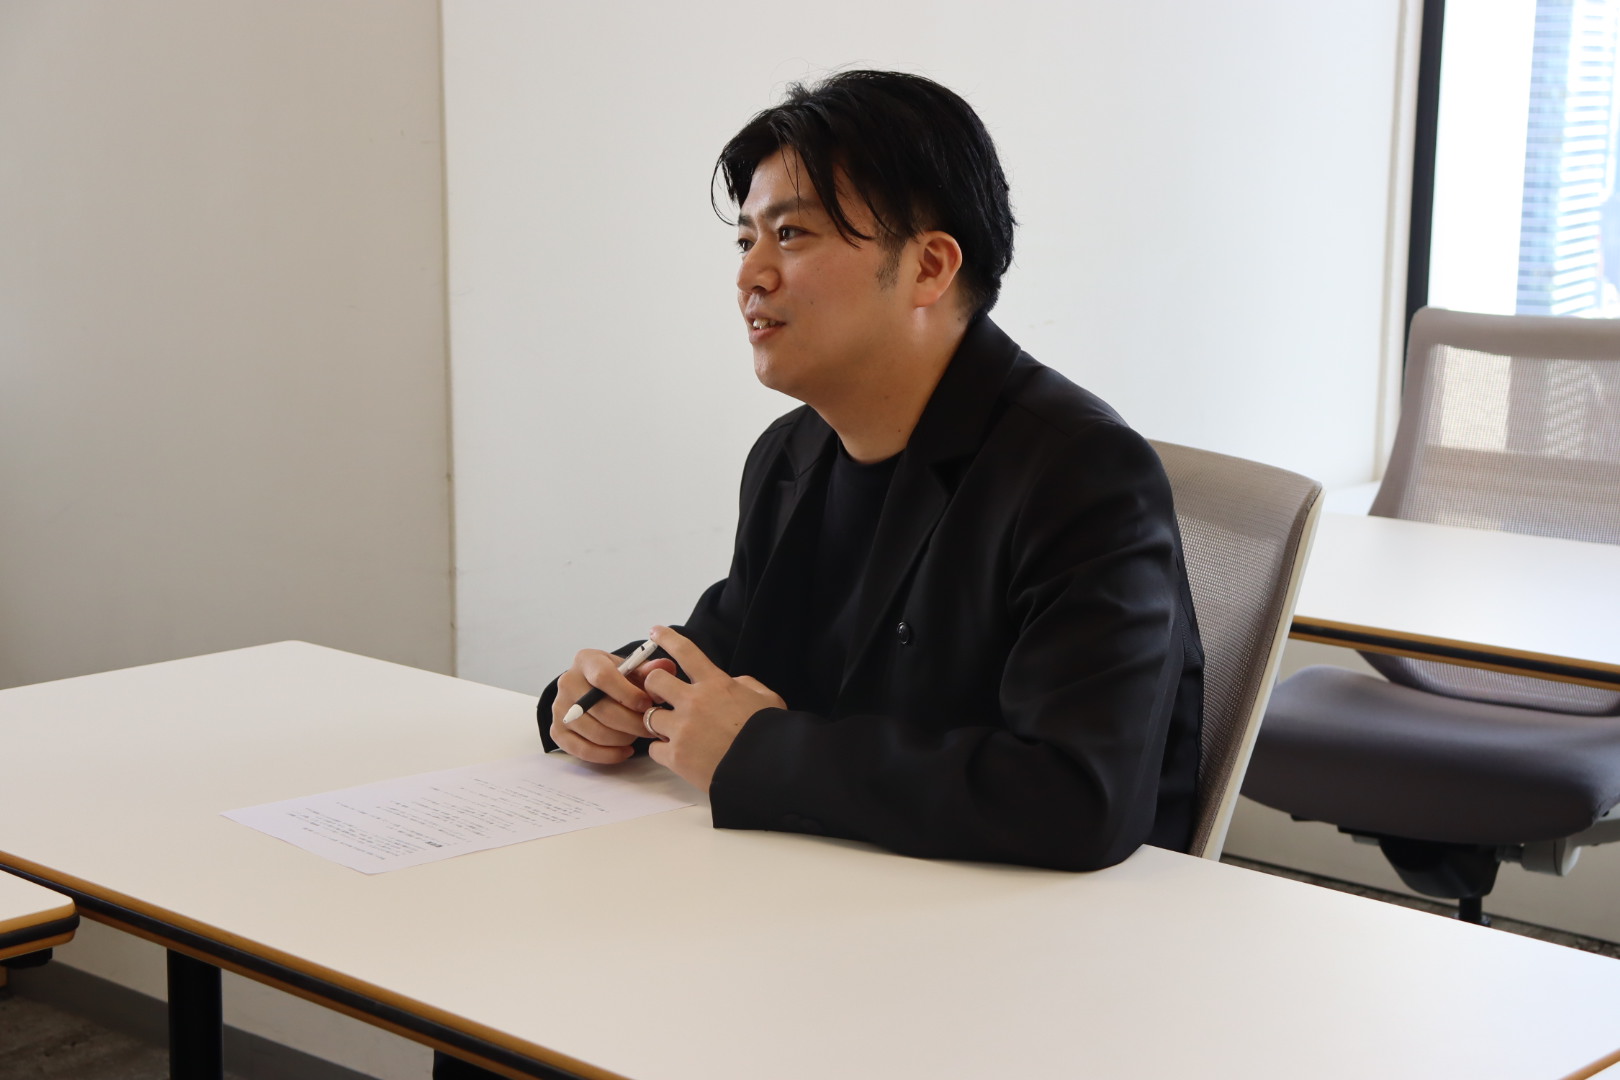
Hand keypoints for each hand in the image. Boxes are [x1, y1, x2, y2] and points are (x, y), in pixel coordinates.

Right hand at [549, 647, 677, 764]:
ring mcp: (559, 708)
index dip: (628, 694)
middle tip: (652, 727)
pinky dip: (608, 755)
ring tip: (638, 735)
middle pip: (601, 709)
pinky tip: (625, 751)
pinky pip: (583, 750)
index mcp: (586, 660)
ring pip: (595, 732)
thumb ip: (651, 669)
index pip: (603, 677)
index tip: (647, 704)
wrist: (592, 690)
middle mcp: (567, 682)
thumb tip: (666, 668)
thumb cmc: (618, 679)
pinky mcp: (557, 731)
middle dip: (632, 722)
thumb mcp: (633, 668)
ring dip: (623, 739)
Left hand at [641, 625, 785, 791]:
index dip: (667, 638)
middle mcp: (694, 702)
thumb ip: (746, 685)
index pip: (686, 651)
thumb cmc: (772, 734)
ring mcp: (682, 729)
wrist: (768, 769)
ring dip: (658, 723)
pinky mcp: (676, 756)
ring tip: (672, 732)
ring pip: (649, 716)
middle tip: (660, 697)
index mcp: (716, 684)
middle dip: (653, 687)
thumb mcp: (767, 698)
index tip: (655, 631)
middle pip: (654, 681)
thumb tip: (733, 683)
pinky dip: (663, 751)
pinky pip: (654, 749)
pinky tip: (678, 755)